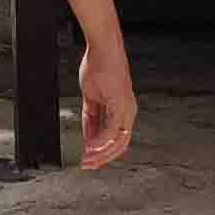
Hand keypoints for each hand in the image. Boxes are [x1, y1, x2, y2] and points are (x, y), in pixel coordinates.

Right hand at [77, 39, 136, 169]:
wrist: (102, 50)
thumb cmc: (98, 68)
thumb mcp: (90, 98)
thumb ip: (90, 118)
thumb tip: (88, 135)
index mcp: (122, 111)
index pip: (115, 139)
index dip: (102, 152)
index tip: (88, 159)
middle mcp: (128, 113)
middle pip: (119, 145)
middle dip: (102, 158)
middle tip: (87, 165)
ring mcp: (126, 109)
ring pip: (118, 141)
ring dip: (102, 153)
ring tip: (87, 158)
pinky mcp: (121, 105)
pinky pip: (113, 129)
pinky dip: (101, 140)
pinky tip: (90, 146)